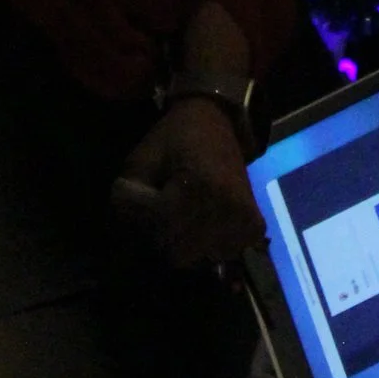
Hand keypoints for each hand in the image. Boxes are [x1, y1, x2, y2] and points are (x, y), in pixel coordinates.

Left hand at [112, 98, 261, 267]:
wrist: (215, 119)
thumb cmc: (174, 139)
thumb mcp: (141, 161)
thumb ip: (126, 202)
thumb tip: (124, 239)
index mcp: (198, 186)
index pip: (158, 230)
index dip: (140, 219)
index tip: (138, 201)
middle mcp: (227, 206)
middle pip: (177, 253)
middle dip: (160, 237)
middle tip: (159, 212)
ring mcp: (244, 219)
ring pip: (198, 259)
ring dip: (183, 244)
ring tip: (181, 217)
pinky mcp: (254, 226)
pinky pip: (222, 255)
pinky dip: (208, 247)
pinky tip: (202, 225)